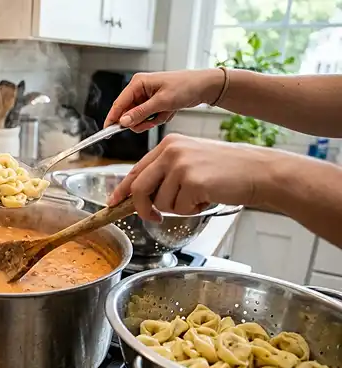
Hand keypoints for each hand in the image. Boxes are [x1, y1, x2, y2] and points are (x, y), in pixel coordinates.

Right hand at [104, 69, 224, 131]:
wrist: (204, 87)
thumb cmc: (185, 87)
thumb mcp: (162, 102)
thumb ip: (140, 113)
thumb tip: (123, 122)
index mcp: (138, 83)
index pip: (119, 104)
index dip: (112, 118)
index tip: (107, 131)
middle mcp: (140, 89)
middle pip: (129, 113)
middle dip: (141, 120)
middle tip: (153, 121)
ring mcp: (147, 96)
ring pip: (140, 118)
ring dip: (152, 120)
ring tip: (166, 113)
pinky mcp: (154, 103)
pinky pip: (150, 117)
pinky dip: (159, 118)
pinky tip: (169, 112)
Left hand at [106, 134, 283, 220]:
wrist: (259, 171)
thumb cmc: (227, 170)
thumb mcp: (190, 162)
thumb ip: (165, 174)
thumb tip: (140, 197)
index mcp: (168, 145)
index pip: (135, 171)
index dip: (123, 190)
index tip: (113, 203)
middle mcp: (171, 150)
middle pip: (139, 188)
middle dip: (142, 209)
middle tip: (152, 217)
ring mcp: (181, 165)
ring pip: (161, 203)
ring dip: (179, 207)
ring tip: (200, 194)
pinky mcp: (192, 180)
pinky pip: (179, 208)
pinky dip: (193, 209)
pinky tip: (208, 196)